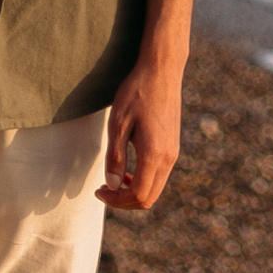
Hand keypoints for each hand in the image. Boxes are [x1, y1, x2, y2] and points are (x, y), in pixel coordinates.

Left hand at [96, 58, 184, 211]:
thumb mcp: (118, 124)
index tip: (99, 191)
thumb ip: (115, 158)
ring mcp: (173, 154)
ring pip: (154, 190)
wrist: (162, 71)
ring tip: (114, 180)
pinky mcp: (173, 148)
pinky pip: (159, 177)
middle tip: (104, 190)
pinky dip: (142, 181)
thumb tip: (112, 186)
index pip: (138, 195)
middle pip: (148, 199)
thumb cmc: (136, 92)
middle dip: (124, 201)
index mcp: (153, 154)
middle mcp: (168, 159)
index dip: (116, 200)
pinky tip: (129, 170)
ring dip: (133, 192)